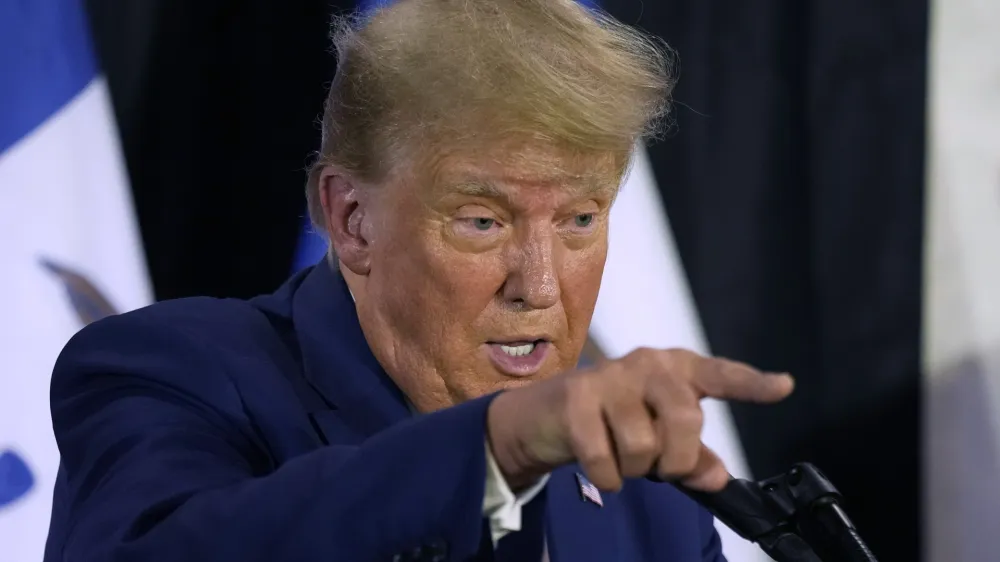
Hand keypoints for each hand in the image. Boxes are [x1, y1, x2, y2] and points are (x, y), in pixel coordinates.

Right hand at [486, 348, 793, 491]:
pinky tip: (601, 469)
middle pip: (685, 419)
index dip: (751, 384)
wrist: (545, 416)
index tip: (784, 386)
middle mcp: (647, 363)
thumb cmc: (613, 423)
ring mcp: (609, 377)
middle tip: (661, 468)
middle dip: (676, 459)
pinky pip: (605, 459)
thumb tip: (716, 479)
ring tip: (622, 459)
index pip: (720, 375)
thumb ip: (692, 458)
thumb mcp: (658, 438)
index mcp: (676, 368)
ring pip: (643, 445)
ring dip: (635, 470)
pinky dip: (608, 478)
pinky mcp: (575, 398)